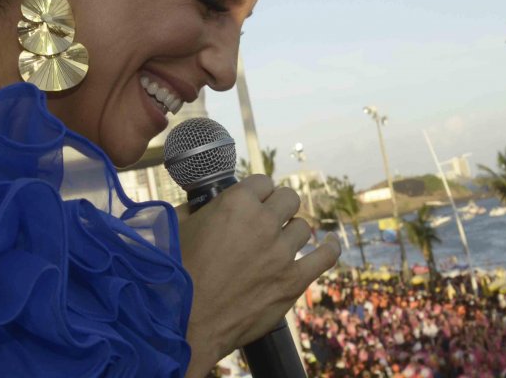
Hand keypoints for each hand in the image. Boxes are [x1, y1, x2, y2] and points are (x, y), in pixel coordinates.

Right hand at [176, 174, 340, 376]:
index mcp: (236, 203)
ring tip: (280, 242)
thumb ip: (197, 208)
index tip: (253, 203)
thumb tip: (206, 205)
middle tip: (266, 222)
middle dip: (277, 207)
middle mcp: (263, 222)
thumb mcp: (178, 228)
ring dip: (292, 232)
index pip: (262, 182)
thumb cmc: (175, 274)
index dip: (256, 193)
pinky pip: (325, 256)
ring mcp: (281, 252)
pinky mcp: (293, 281)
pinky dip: (330, 247)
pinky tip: (328, 242)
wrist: (185, 322)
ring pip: (303, 226)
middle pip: (288, 198)